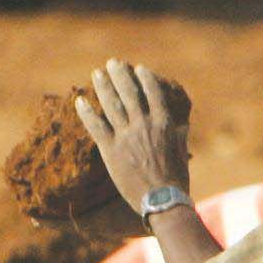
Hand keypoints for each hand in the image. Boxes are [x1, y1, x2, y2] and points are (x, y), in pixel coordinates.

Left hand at [73, 59, 192, 214]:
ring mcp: (126, 136)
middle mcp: (143, 124)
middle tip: (112, 63)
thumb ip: (179, 134)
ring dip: (103, 86)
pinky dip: (86, 112)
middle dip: (120, 75)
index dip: (145, 78)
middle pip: (129, 92)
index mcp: (163, 123)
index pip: (153, 92)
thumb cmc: (176, 178)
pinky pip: (96, 126)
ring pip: (111, 104)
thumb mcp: (182, 151)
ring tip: (97, 73)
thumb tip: (183, 125)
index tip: (138, 68)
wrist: (162, 199)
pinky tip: (80, 101)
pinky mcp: (110, 150)